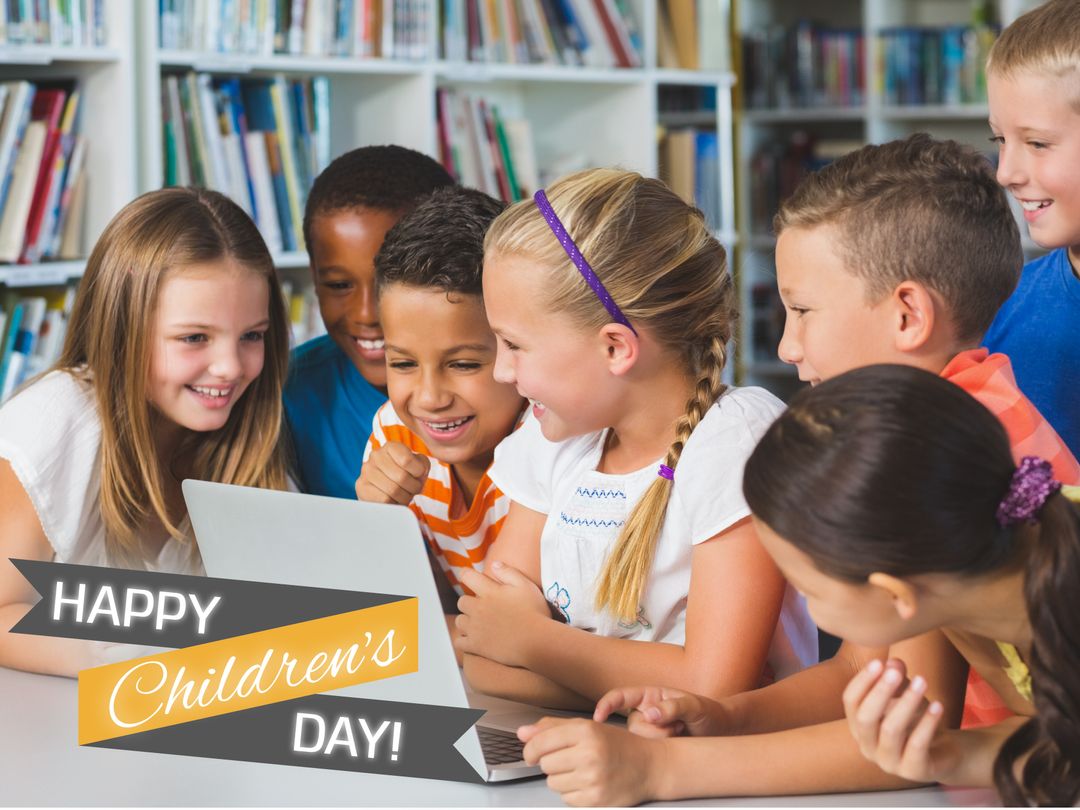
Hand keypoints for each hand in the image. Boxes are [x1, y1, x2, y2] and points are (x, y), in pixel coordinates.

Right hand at [355, 442, 429, 504]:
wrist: (386, 489)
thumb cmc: (406, 476)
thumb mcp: (419, 466)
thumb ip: (423, 465)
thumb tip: (419, 471)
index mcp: (391, 446)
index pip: (407, 460)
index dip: (418, 473)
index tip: (418, 476)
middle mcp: (376, 455)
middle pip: (402, 477)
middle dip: (413, 488)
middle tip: (413, 490)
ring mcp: (366, 471)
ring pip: (393, 490)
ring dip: (405, 497)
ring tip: (404, 495)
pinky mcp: (361, 486)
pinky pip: (383, 500)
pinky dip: (393, 503)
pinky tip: (394, 500)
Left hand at [454, 563, 549, 667]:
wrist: (537, 642)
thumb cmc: (535, 613)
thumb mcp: (526, 586)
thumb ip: (509, 573)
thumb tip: (494, 564)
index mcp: (489, 592)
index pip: (467, 577)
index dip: (467, 575)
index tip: (469, 577)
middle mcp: (478, 608)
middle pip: (462, 601)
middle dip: (469, 603)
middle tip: (481, 608)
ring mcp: (475, 628)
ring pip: (459, 621)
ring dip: (466, 621)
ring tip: (478, 625)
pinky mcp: (475, 645)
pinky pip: (459, 641)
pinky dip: (464, 640)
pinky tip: (474, 640)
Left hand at [518, 717, 665, 805]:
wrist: (649, 766)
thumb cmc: (617, 745)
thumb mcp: (587, 727)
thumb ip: (552, 728)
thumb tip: (522, 733)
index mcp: (585, 731)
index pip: (540, 742)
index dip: (530, 749)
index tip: (531, 753)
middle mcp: (589, 754)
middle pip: (545, 764)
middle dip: (552, 762)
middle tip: (571, 759)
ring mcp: (592, 779)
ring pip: (552, 783)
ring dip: (562, 778)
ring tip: (581, 770)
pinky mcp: (595, 800)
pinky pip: (566, 798)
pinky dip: (573, 792)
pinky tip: (588, 783)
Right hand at [594, 685, 720, 737]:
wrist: (722, 732)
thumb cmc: (708, 712)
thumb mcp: (694, 705)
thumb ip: (672, 707)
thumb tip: (649, 714)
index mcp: (649, 695)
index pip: (620, 696)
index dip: (606, 704)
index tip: (597, 716)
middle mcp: (645, 712)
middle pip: (631, 724)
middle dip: (653, 729)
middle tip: (678, 725)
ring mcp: (649, 731)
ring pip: (638, 740)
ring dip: (661, 738)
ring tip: (679, 731)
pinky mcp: (654, 747)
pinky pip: (647, 752)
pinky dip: (663, 749)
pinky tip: (677, 742)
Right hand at [842, 658, 961, 783]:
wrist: (944, 753)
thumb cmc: (916, 720)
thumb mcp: (905, 694)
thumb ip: (897, 678)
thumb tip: (893, 663)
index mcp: (858, 727)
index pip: (850, 702)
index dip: (862, 681)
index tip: (878, 662)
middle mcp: (867, 746)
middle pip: (865, 718)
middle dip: (880, 691)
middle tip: (895, 672)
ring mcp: (889, 762)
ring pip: (890, 730)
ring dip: (906, 702)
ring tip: (922, 681)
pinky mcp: (914, 771)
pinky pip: (917, 745)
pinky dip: (927, 722)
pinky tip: (938, 705)